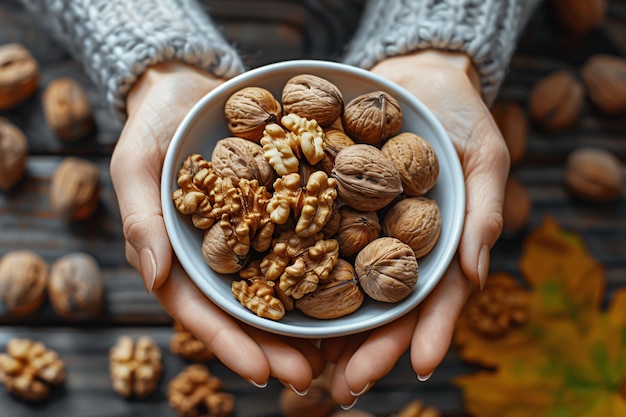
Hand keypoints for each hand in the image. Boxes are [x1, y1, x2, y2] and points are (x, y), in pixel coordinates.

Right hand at [110, 62, 324, 391]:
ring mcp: (251, 234)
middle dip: (275, 346)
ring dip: (303, 322)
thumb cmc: (153, 124)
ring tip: (336, 353)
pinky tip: (348, 289)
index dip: (229, 343)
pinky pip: (300, 241)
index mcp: (179, 255)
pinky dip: (319, 268)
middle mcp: (218, 254)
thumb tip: (151, 278)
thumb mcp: (135, 164)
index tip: (261, 374)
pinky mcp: (278, 209)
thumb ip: (141, 219)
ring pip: (277, 286)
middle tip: (310, 376)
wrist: (191, 84)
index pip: (201, 309)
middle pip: (246, 309)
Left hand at [321, 50, 508, 406]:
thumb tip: (477, 276)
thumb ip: (481, 214)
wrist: (414, 76)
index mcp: (440, 247)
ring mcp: (366, 234)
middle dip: (367, 352)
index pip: (437, 299)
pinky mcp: (333, 213)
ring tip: (306, 372)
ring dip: (329, 336)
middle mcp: (400, 249)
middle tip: (341, 390)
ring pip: (347, 294)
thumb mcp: (483, 158)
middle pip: (385, 310)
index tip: (417, 368)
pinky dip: (301, 283)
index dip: (429, 333)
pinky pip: (316, 250)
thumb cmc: (459, 115)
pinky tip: (280, 311)